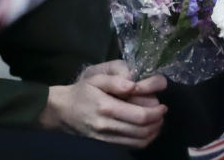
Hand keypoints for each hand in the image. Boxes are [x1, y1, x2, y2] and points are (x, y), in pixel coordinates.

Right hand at [39, 60, 167, 147]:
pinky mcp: (104, 143)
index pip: (139, 115)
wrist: (60, 111)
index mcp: (106, 107)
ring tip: (158, 122)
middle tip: (163, 114)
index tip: (163, 106)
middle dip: (157, 122)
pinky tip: (147, 131)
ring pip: (137, 141)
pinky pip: (128, 146)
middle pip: (141, 130)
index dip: (155, 113)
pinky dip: (142, 140)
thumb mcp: (96, 78)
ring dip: (152, 133)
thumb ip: (116, 80)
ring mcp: (105, 137)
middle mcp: (107, 125)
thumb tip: (134, 84)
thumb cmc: (81, 91)